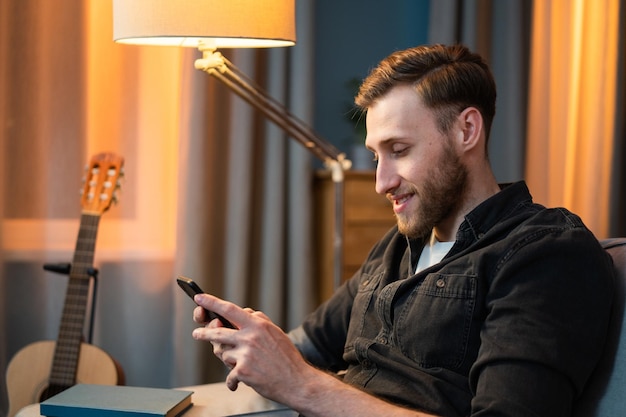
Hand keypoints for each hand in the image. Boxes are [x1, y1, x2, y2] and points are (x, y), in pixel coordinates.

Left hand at [191, 294, 312, 401]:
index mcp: (257, 325)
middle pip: (217, 332)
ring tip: (243, 364)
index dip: (211, 302)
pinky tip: (238, 382)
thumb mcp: (275, 331)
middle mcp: (250, 337)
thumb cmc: (286, 357)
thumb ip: (259, 320)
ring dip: (229, 360)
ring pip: (223, 353)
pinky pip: (228, 374)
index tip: (199, 298)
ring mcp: (245, 354)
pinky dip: (232, 380)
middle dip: (204, 333)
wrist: (296, 381)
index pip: (229, 309)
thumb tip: (245, 312)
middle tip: (197, 333)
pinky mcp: (242, 371)